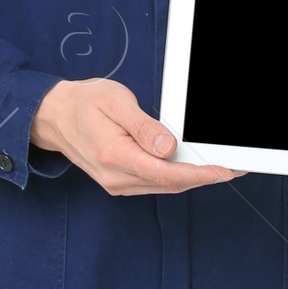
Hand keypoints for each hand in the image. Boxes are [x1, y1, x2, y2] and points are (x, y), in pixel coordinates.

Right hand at [30, 78, 243, 195]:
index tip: (223, 170)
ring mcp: (117, 184)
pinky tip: (192, 167)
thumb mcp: (115, 102)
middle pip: (170, 183)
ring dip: (193, 178)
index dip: (199, 174)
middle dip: (205, 177)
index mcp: (114, 155)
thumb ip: (143, 126)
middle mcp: (116, 177)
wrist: (54, 118)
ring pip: (165, 186)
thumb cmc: (83, 104)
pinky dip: (177, 177)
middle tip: (234, 167)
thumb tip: (169, 146)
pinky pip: (155, 184)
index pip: (165, 172)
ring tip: (219, 167)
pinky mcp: (120, 183)